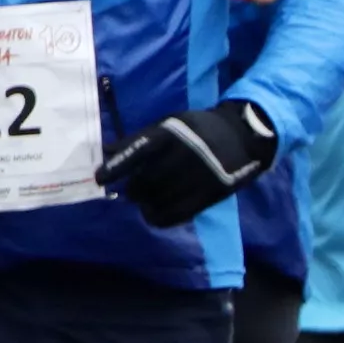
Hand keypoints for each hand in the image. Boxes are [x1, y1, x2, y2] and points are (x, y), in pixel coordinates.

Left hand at [98, 97, 278, 228]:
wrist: (243, 135)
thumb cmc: (197, 129)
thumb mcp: (170, 124)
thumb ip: (139, 139)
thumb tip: (106, 152)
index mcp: (173, 133)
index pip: (138, 151)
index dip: (117, 167)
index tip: (100, 179)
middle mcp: (185, 153)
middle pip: (148, 180)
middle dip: (134, 190)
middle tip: (133, 191)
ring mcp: (200, 174)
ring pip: (162, 199)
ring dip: (147, 204)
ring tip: (146, 202)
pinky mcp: (211, 193)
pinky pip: (180, 213)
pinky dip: (161, 218)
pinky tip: (155, 215)